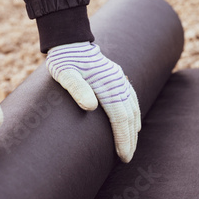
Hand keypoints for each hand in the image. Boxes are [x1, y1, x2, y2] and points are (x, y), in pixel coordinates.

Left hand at [46, 42, 140, 162]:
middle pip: (129, 116)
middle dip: (130, 139)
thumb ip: (77, 89)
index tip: (123, 156)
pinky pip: (131, 98)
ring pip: (133, 108)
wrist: (70, 39)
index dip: (123, 138)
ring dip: (133, 128)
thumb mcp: (64, 74)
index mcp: (107, 84)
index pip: (119, 117)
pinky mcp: (117, 77)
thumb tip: (91, 107)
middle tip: (127, 159)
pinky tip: (134, 124)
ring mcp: (119, 79)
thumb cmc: (64, 59)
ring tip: (131, 146)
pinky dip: (134, 114)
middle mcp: (118, 82)